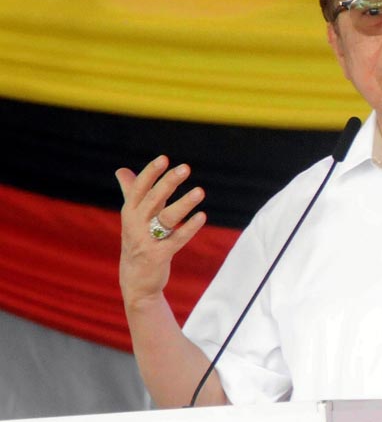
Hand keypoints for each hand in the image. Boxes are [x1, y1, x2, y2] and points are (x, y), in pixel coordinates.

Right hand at [116, 155, 205, 307]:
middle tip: (185, 168)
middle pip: (153, 199)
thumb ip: (131, 192)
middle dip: (168, 182)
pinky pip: (176, 239)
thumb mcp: (132, 217)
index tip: (164, 158)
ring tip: (200, 191)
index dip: (151, 173)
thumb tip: (121, 170)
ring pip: (165, 218)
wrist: (135, 281)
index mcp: (130, 212)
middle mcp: (135, 224)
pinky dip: (189, 228)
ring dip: (184, 204)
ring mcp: (145, 241)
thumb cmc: (137, 241)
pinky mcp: (158, 256)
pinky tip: (202, 216)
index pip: (139, 188)